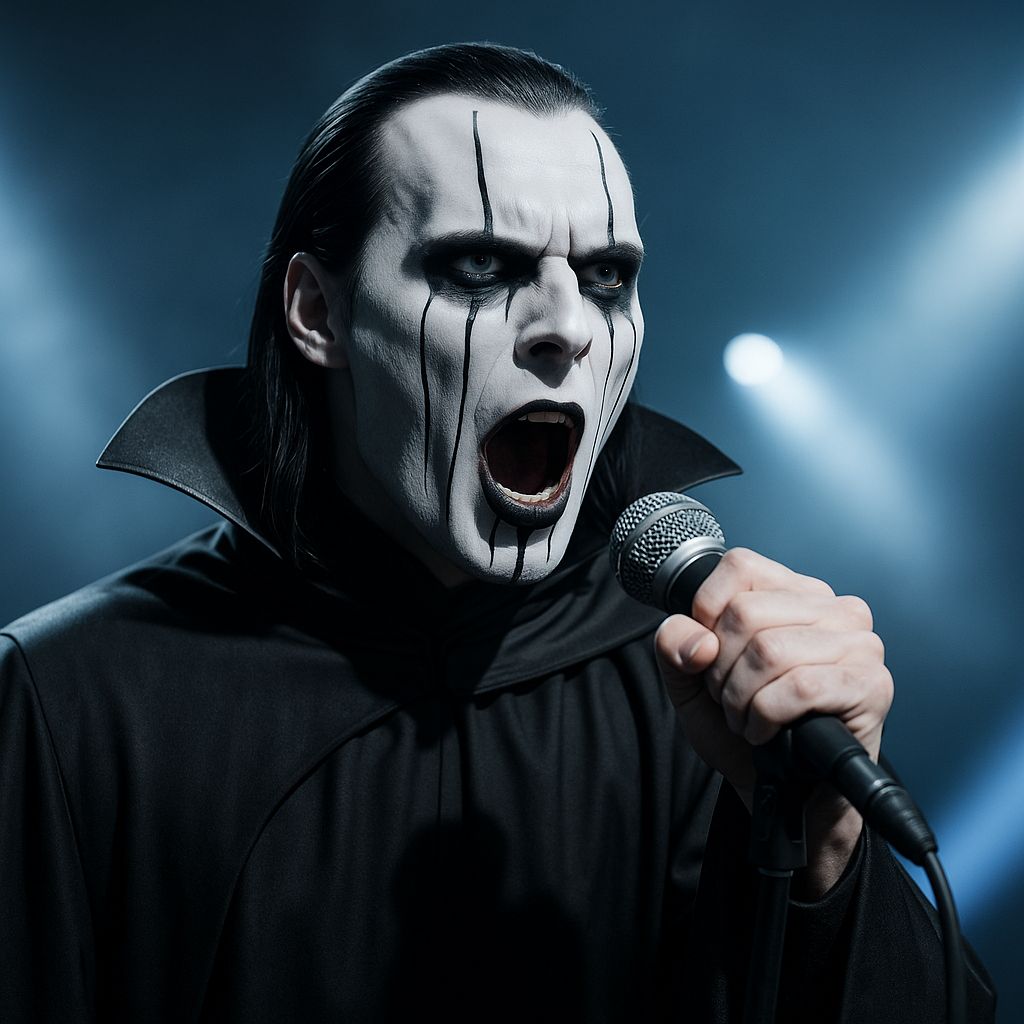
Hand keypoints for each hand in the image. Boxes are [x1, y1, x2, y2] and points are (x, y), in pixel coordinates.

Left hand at [654, 548, 893, 897]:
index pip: (739, 566)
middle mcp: (835, 608)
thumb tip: (695, 639)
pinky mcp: (871, 685)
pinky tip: (767, 733)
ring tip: (749, 718)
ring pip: (769, 650)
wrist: (780, 794)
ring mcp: (860, 644)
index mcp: (795, 592)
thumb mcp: (690, 682)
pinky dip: (766, 717)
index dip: (706, 612)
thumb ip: (673, 645)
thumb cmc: (743, 729)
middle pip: (745, 613)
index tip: (708, 655)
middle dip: (720, 668)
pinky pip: (798, 687)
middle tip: (731, 699)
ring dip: (741, 698)